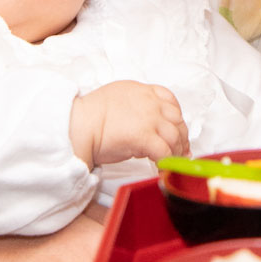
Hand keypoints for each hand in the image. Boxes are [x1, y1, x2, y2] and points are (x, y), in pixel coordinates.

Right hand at [69, 81, 186, 167]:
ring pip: (175, 137)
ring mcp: (149, 119)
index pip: (170, 100)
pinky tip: (162, 170)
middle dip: (181, 137)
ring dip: (176, 152)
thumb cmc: (90, 116)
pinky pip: (165, 152)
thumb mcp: (116, 99)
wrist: (78, 124)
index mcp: (142, 91)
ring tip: (173, 163)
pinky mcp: (145, 137)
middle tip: (181, 151)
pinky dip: (167, 163)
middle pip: (177, 120)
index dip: (176, 117)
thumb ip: (134, 107)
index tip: (176, 128)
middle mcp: (150, 103)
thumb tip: (142, 124)